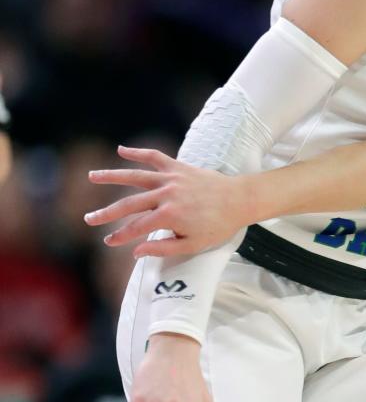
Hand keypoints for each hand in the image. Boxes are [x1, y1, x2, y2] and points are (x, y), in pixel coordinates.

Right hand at [85, 146, 247, 256]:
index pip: (136, 227)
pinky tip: (120, 149)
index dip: (120, 236)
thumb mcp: (192, 245)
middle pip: (129, 204)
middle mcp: (166, 195)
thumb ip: (162, 248)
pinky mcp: (179, 167)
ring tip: (91, 176)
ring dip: (112, 176)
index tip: (108, 242)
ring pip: (135, 176)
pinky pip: (155, 157)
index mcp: (168, 216)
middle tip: (89, 219)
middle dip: (107, 213)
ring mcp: (171, 179)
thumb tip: (136, 252)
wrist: (240, 200)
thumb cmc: (218, 225)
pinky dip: (138, 152)